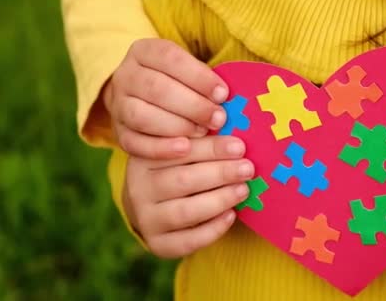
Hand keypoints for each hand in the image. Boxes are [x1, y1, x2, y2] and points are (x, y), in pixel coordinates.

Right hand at [104, 39, 229, 158]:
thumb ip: (204, 80)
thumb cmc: (178, 84)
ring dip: (177, 126)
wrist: (139, 100)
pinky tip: (184, 150)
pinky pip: (134, 143)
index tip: (223, 93)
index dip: (198, 76)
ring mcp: (118, 105)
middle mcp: (126, 76)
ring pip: (141, 116)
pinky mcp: (119, 133)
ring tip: (203, 133)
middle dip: (192, 105)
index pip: (169, 57)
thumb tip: (228, 97)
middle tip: (219, 118)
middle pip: (155, 88)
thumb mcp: (187, 71)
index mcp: (144, 52)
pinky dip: (160, 148)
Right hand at [123, 136, 252, 257]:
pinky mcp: (157, 244)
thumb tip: (235, 141)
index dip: (212, 148)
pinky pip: (188, 240)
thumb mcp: (182, 153)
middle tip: (247, 169)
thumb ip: (203, 144)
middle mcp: (138, 188)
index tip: (239, 147)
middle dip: (220, 173)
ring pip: (185, 211)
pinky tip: (231, 215)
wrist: (153, 209)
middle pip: (183, 180)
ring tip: (243, 190)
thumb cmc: (178, 171)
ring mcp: (145, 219)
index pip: (180, 151)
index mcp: (144, 159)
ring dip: (219, 199)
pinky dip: (213, 228)